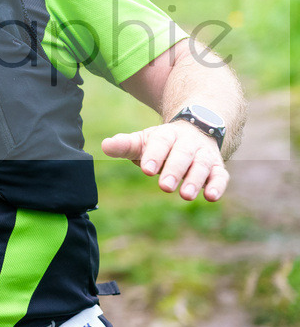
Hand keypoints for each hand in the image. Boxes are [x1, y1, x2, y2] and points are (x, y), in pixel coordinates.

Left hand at [101, 121, 228, 201]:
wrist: (197, 129)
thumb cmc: (162, 143)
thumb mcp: (143, 141)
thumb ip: (125, 145)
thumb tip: (105, 145)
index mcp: (167, 135)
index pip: (160, 143)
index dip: (154, 155)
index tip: (146, 169)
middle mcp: (188, 143)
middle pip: (182, 154)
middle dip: (174, 170)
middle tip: (164, 187)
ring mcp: (204, 155)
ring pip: (202, 165)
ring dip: (195, 180)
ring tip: (186, 195)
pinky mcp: (217, 168)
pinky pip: (220, 175)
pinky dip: (217, 185)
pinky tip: (211, 196)